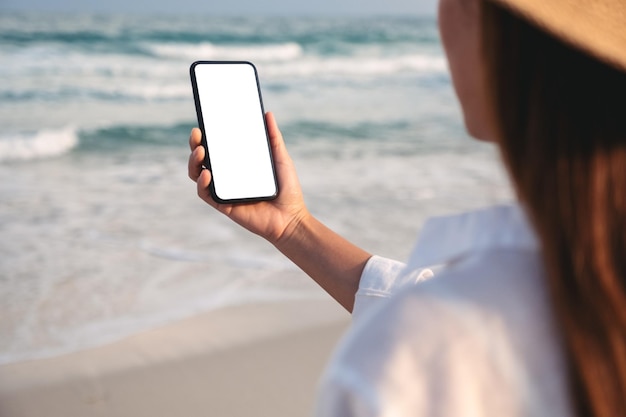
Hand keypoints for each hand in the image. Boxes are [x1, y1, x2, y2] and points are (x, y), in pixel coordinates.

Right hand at [188, 112, 309, 243]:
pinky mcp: (223, 205)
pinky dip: (202, 182)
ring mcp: (223, 190)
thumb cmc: (287, 190)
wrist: (291, 217)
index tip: (203, 122)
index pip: (217, 147)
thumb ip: (273, 138)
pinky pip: (205, 193)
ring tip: (201, 150)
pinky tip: (208, 173)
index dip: (206, 135)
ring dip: (194, 161)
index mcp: (237, 164)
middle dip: (195, 144)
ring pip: (198, 174)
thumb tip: (267, 113)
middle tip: (197, 133)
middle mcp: (227, 176)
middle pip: (202, 158)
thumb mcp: (280, 159)